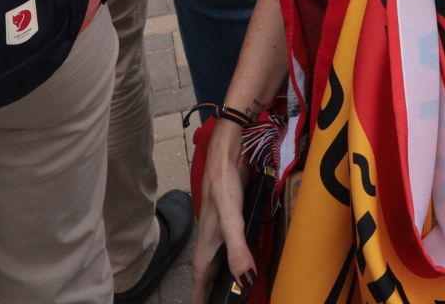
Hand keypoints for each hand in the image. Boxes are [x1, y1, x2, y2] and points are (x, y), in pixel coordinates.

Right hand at [189, 124, 254, 302]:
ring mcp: (219, 238)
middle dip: (212, 298)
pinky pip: (231, 254)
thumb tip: (244, 280)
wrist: (226, 155)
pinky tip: (246, 267)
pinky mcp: (230, 228)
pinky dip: (236, 265)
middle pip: (208, 284)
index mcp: (205, 253)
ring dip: (222, 284)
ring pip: (219, 270)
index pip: (198, 291)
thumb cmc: (223, 185)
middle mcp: (209, 248)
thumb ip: (237, 249)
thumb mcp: (231, 219)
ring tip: (230, 296)